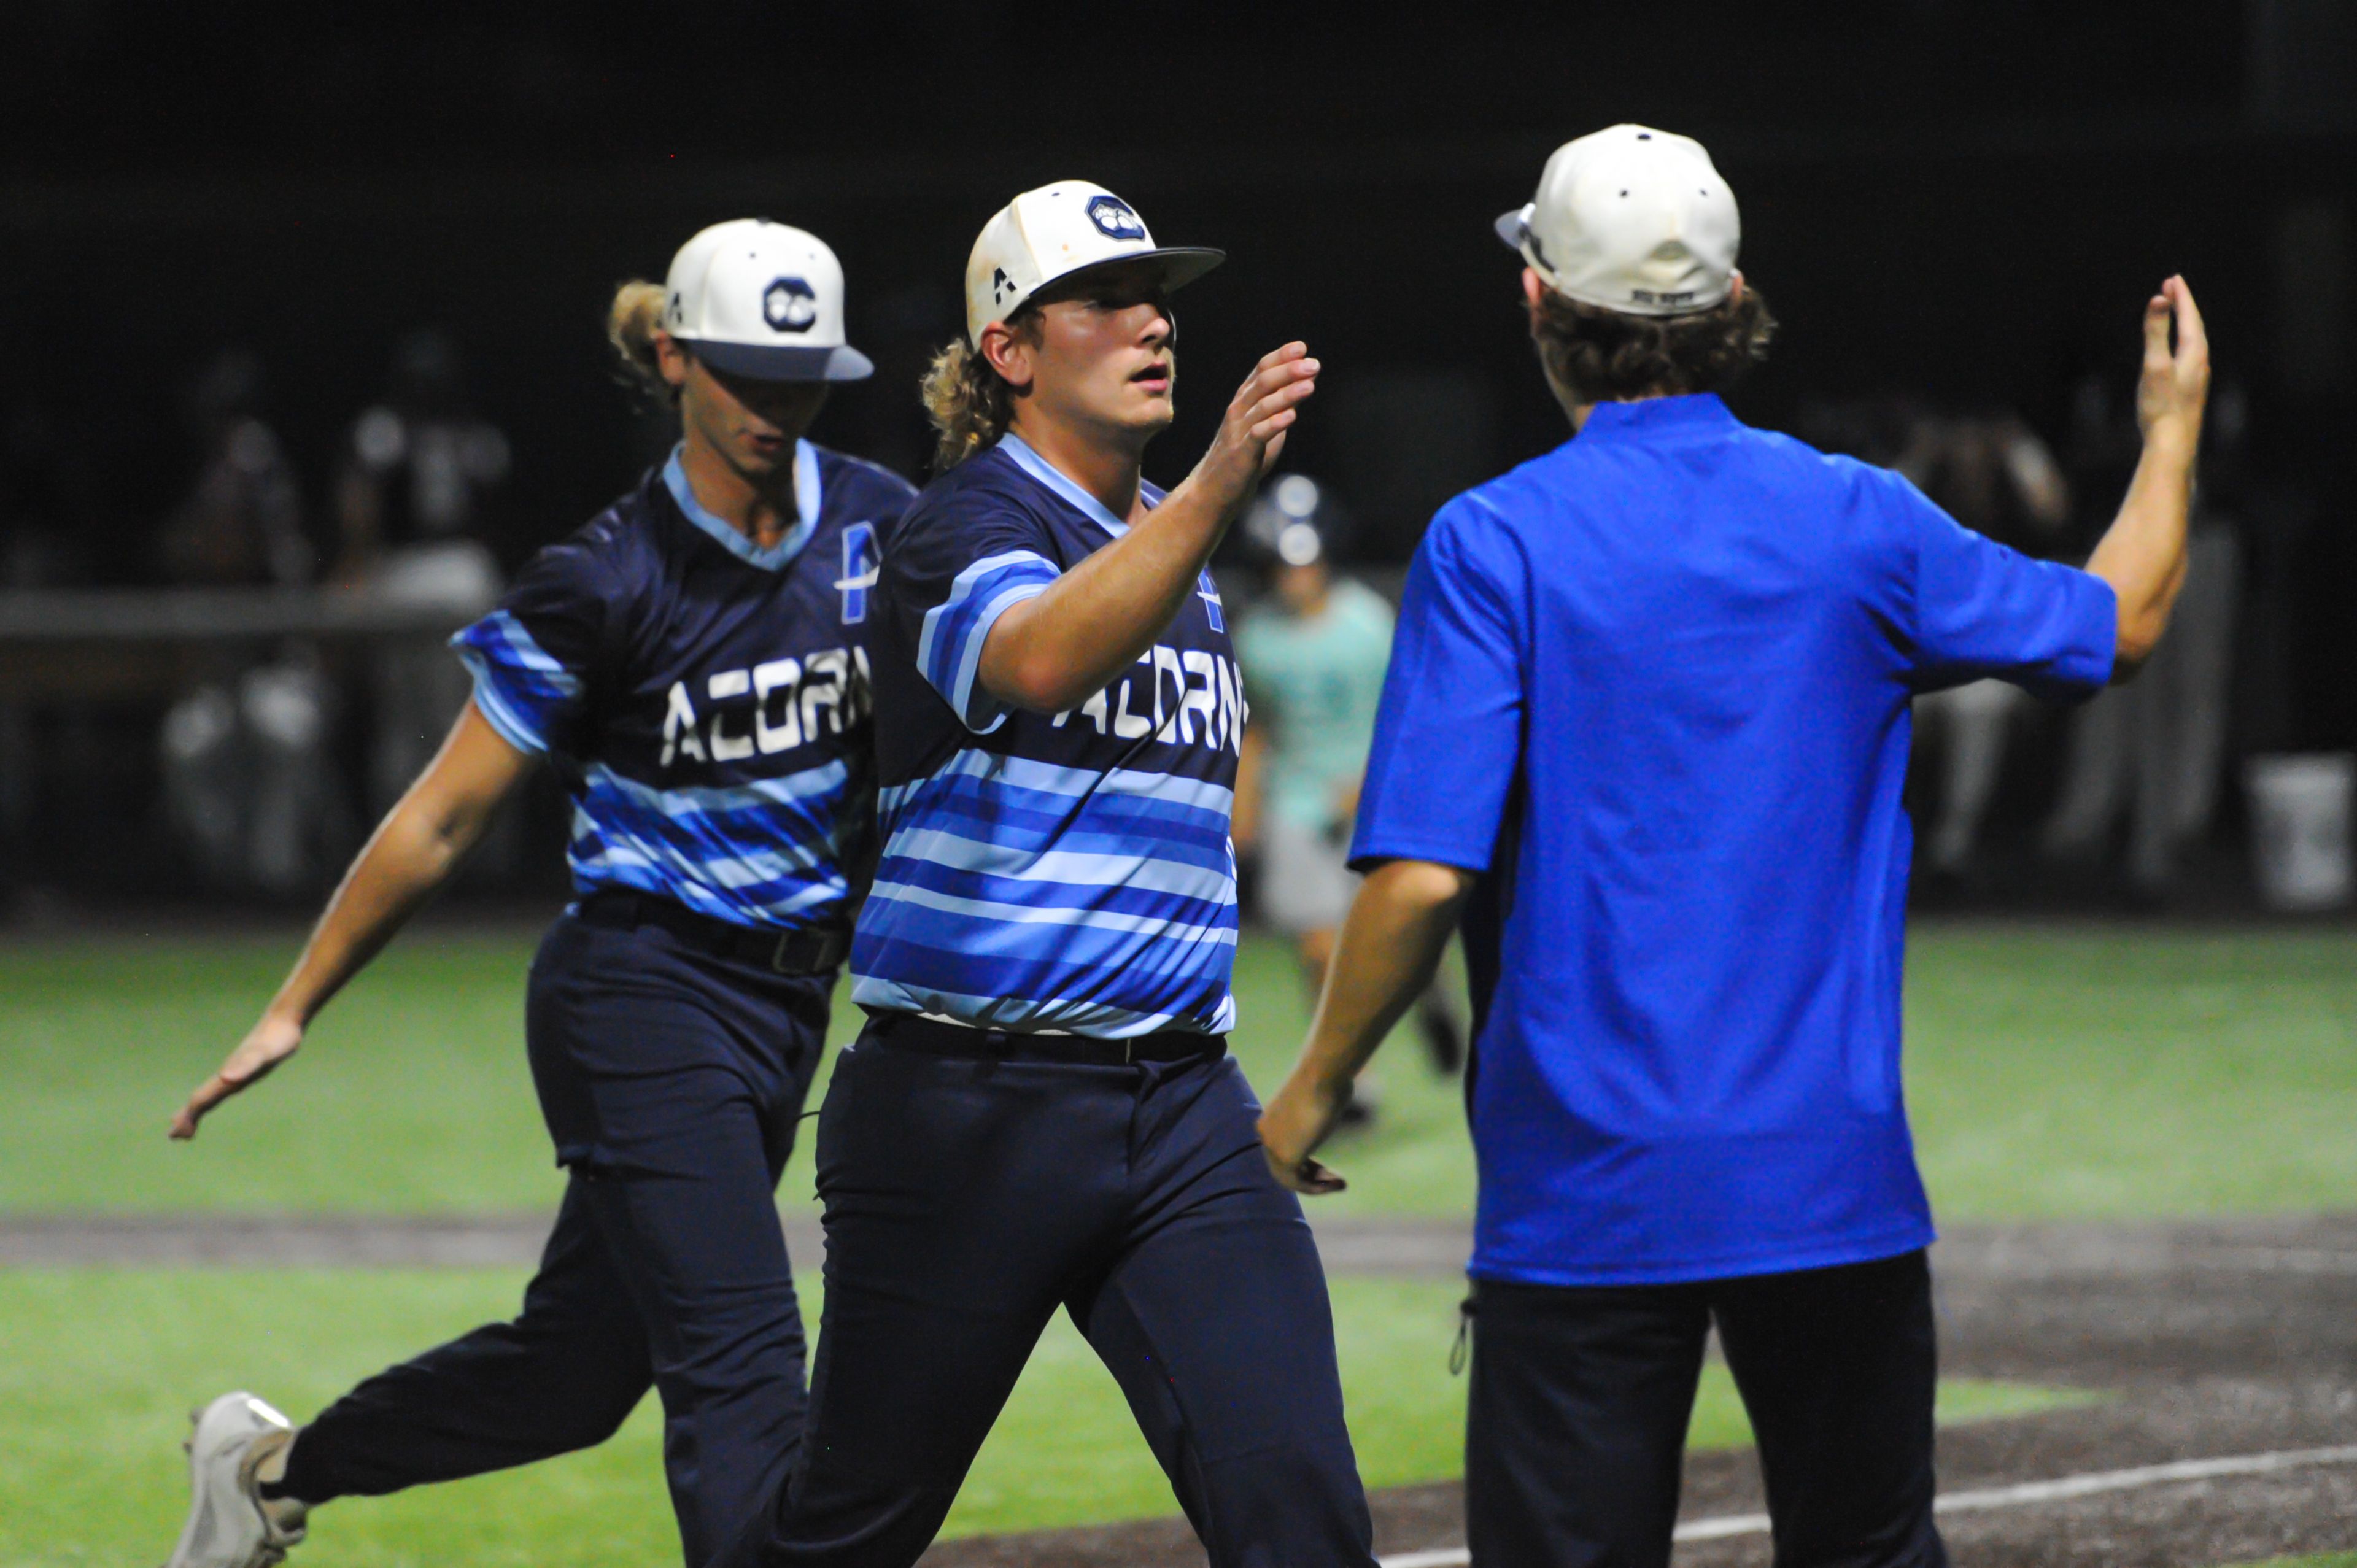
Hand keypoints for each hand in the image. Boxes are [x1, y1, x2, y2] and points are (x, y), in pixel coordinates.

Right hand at [170, 1011, 302, 1139]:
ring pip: (211, 1093)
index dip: (190, 1117)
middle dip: (187, 1117)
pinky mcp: (247, 1066)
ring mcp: (236, 1070)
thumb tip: (225, 1077)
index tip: (180, 1135)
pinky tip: (220, 1095)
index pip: (202, 1099)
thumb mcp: (264, 1054)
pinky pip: (224, 1087)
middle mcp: (228, 1074)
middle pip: (201, 1098)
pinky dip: (216, 1097)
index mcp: (228, 1076)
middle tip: (173, 1136)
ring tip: (188, 1124)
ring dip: (197, 1109)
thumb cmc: (278, 1039)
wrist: (285, 1018)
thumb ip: (246, 1064)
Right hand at [1189, 342, 1319, 521]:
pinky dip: (1275, 424)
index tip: (1302, 348)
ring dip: (1287, 394)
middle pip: (1263, 383)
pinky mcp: (1241, 453)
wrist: (1213, 491)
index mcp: (1243, 401)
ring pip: (1263, 406)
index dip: (1281, 358)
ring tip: (1309, 385)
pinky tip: (1291, 415)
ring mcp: (1238, 431)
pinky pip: (1258, 435)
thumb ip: (1279, 406)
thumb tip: (1305, 383)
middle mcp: (1238, 411)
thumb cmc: (1243, 457)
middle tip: (1313, 364)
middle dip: (1289, 371)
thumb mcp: (1263, 426)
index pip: (1261, 371)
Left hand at [1258, 1076, 1348, 1195]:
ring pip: (1291, 1179)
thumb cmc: (1327, 1079)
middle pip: (1285, 1168)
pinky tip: (1339, 1183)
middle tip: (1336, 1178)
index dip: (1306, 1164)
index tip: (1328, 1168)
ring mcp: (1272, 1147)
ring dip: (1318, 1186)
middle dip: (1312, 1176)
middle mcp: (1265, 1135)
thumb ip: (1317, 1113)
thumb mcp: (1319, 1098)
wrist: (1322, 1075)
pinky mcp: (1284, 1158)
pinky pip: (1298, 1183)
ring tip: (1341, 1184)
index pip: (1283, 1152)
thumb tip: (1332, 1108)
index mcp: (1269, 1120)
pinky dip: (1318, 1188)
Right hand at [2135, 276, 2208, 451]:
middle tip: (2172, 289)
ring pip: (2193, 342)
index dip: (2180, 297)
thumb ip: (2156, 332)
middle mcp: (2200, 362)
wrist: (2173, 444)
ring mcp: (2197, 378)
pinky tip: (2177, 352)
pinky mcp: (2190, 391)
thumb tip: (2158, 299)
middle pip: (2194, 326)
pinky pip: (2189, 356)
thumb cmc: (2161, 406)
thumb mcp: (2154, 365)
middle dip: (2183, 306)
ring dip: (2184, 324)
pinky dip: (2182, 343)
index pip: (2189, 316)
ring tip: (2175, 314)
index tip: (2172, 280)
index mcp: (2194, 353)